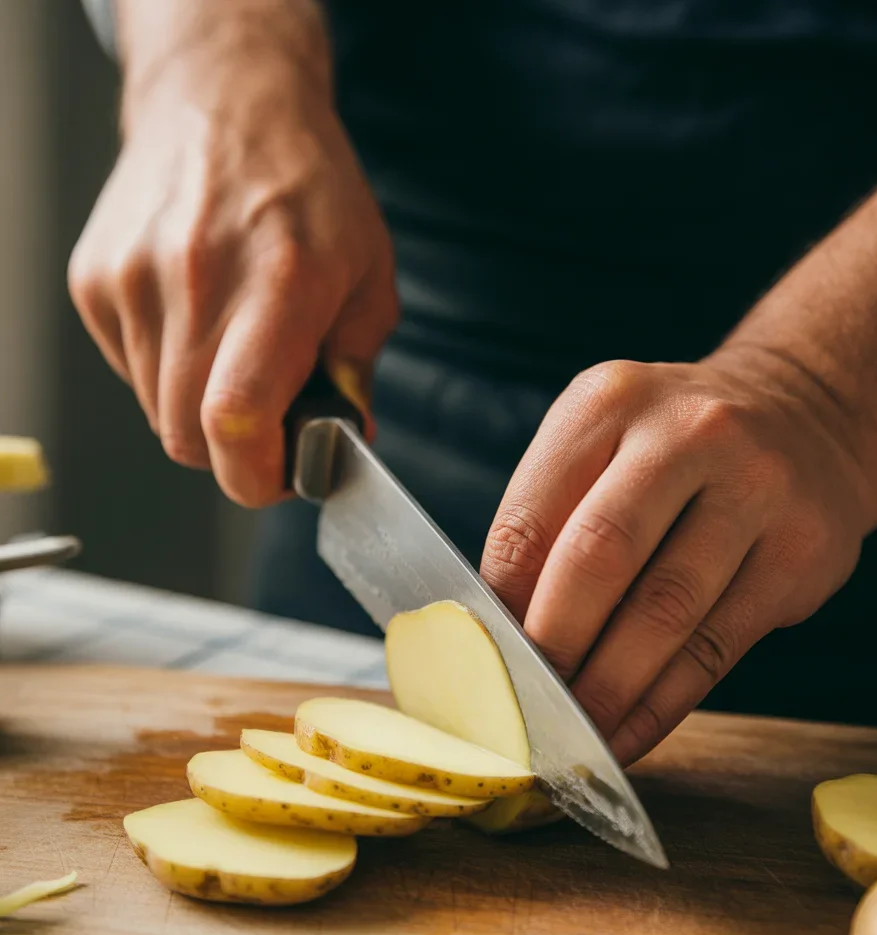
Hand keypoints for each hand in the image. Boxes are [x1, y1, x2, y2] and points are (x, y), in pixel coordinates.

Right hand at [68, 20, 396, 505]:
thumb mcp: (367, 277)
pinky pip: (130, 371)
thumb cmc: (308, 189)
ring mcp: (134, 279)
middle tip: (268, 419)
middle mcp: (195, 280)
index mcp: (277, 285)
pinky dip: (166, 371)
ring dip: (198, 409)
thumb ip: (356, 371)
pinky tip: (196, 323)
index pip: (236, 421)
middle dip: (232, 452)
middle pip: (187, 436)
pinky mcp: (96, 280)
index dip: (255, 476)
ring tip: (233, 350)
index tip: (279, 476)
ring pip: (156, 410)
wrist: (223, 104)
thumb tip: (344, 441)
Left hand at [482, 353, 873, 763]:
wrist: (806, 416)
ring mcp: (755, 491)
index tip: (483, 663)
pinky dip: (661, 706)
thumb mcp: (603, 445)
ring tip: (571, 734)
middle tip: (525, 704)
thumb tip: (501, 634)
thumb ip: (552, 523)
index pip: (529, 520)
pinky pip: (715, 650)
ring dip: (607, 690)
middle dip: (553, 646)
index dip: (500, 605)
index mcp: (609, 404)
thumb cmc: (673, 450)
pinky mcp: (800, 554)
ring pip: (664, 614)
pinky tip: (626, 736)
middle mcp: (688, 436)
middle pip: (599, 557)